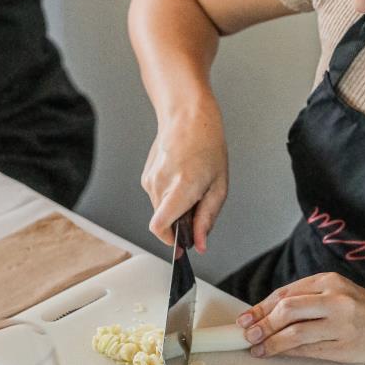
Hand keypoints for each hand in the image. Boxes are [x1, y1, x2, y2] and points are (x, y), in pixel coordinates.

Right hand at [141, 94, 227, 252]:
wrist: (187, 117)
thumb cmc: (206, 145)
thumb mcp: (219, 186)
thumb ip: (207, 219)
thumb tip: (200, 243)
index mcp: (181, 188)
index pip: (160, 227)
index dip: (170, 243)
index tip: (180, 248)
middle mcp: (160, 186)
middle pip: (164, 222)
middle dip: (180, 223)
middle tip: (197, 207)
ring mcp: (150, 181)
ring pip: (161, 210)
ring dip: (175, 208)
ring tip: (191, 187)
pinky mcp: (146, 178)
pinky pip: (158, 198)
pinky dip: (170, 197)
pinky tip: (181, 179)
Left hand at [236, 272, 364, 364]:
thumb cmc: (362, 312)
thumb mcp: (336, 294)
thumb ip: (305, 300)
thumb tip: (264, 313)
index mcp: (329, 281)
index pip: (285, 293)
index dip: (260, 307)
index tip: (245, 319)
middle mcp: (336, 299)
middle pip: (287, 310)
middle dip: (261, 324)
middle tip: (247, 335)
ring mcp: (341, 324)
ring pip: (294, 332)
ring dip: (270, 342)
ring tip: (257, 348)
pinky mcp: (344, 347)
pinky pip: (307, 350)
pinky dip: (287, 352)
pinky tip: (275, 353)